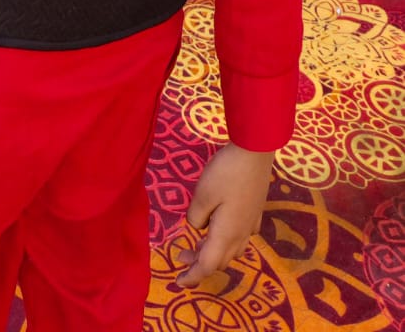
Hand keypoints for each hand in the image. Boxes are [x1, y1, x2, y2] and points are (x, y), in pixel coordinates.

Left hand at [175, 143, 273, 288]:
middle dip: (200, 263)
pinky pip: (239, 236)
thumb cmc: (226, 173)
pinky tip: (218, 227)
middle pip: (220, 260)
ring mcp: (251, 223)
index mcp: (226, 234)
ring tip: (196, 242)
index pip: (208, 265)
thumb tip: (198, 228)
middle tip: (181, 255)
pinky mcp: (255, 211)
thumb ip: (196, 217)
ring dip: (213, 252)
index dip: (193, 275)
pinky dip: (225, 240)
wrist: (256, 152)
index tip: (178, 282)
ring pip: (231, 250)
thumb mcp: (202, 195)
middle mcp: (241, 234)